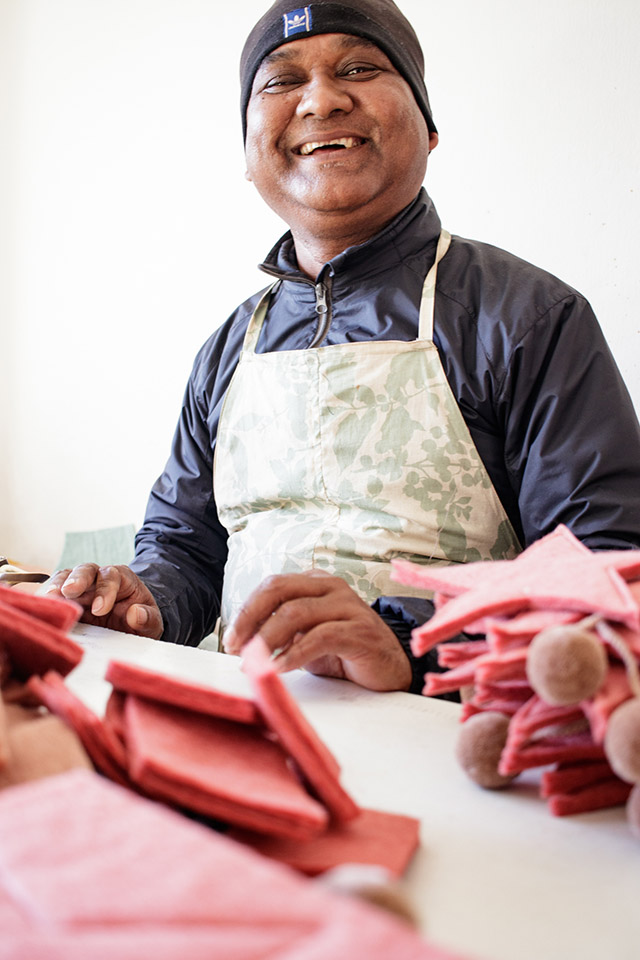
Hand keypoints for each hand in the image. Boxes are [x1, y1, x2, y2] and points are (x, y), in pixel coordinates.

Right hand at [44, 564, 162, 638]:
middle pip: (85, 570)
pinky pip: (53, 592)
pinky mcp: (66, 598)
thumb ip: (147, 618)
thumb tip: (135, 614)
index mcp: (122, 578)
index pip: (112, 576)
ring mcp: (80, 586)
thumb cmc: (140, 619)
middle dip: (77, 580)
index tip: (101, 610)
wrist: (130, 624)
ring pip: (65, 577)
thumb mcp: (152, 621)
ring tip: (48, 599)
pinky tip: (40, 607)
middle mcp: (98, 577)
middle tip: (69, 592)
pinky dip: (45, 598)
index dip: (105, 590)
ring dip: (56, 587)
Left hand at [223, 571, 410, 691]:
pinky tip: (280, 668)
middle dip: (251, 618)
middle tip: (235, 646)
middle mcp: (331, 588)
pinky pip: (321, 637)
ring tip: (254, 661)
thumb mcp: (306, 638)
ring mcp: (348, 607)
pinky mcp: (360, 631)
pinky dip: (295, 654)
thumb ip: (280, 632)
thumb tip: (241, 642)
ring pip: (296, 613)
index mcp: (315, 584)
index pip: (273, 586)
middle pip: (280, 590)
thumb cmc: (344, 653)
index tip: (230, 639)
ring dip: (268, 639)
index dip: (247, 610)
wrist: (390, 669)